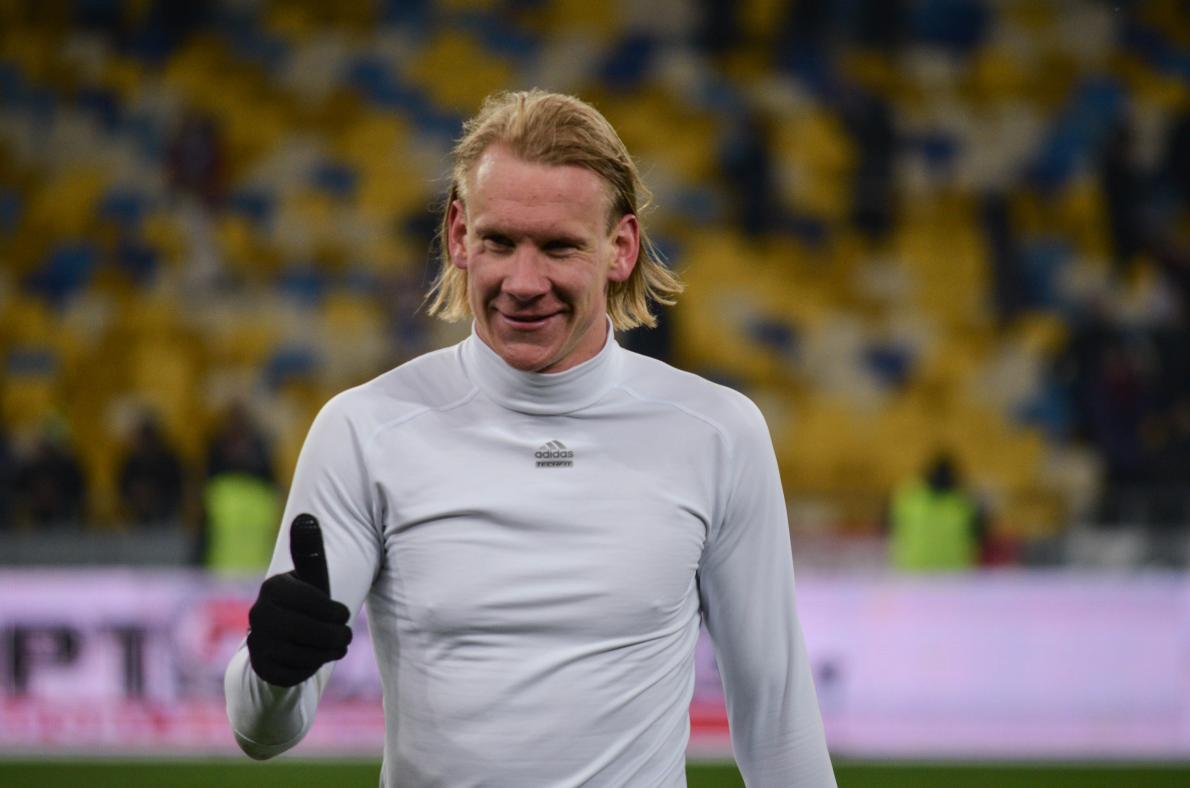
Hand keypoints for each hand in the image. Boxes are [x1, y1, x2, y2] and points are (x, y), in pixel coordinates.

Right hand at [247, 514, 352, 686]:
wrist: (285, 637)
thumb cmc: (308, 601)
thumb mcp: (312, 577)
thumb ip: (310, 550)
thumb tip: (305, 517)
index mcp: (272, 587)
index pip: (310, 602)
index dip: (333, 611)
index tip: (345, 614)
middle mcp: (258, 614)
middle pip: (306, 630)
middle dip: (334, 635)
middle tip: (347, 636)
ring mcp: (256, 642)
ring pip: (300, 653)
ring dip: (326, 652)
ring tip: (337, 646)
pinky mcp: (260, 666)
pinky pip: (293, 673)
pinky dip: (311, 668)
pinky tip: (316, 658)